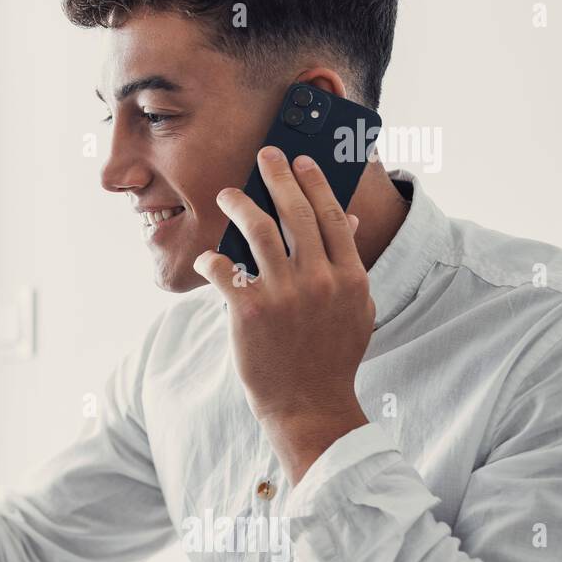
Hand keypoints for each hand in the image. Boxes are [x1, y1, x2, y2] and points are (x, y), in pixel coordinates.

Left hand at [193, 145, 373, 482]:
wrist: (309, 404)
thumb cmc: (330, 356)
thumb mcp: (355, 310)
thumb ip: (351, 266)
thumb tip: (350, 220)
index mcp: (349, 277)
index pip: (331, 216)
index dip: (314, 183)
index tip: (301, 161)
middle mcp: (319, 280)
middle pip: (296, 213)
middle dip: (278, 177)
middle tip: (265, 157)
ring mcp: (284, 294)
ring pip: (259, 231)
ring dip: (240, 205)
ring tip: (227, 194)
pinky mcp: (249, 311)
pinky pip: (224, 269)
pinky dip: (211, 259)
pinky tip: (206, 258)